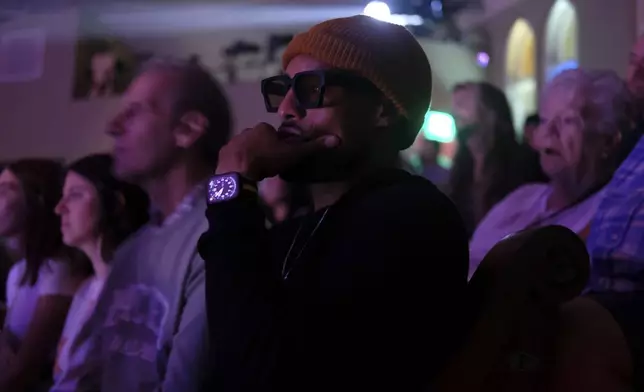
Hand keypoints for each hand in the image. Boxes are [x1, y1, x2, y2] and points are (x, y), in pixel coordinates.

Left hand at [216, 123, 339, 180]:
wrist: (238, 171)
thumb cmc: (267, 160)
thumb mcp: (293, 154)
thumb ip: (312, 147)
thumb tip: (337, 139)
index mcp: (264, 128)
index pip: (274, 134)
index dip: (278, 146)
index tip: (280, 158)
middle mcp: (247, 130)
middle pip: (259, 139)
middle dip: (264, 149)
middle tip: (269, 165)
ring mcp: (234, 140)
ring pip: (246, 146)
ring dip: (251, 155)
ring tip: (256, 170)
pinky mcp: (224, 152)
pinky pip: (233, 155)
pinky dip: (238, 161)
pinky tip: (243, 172)